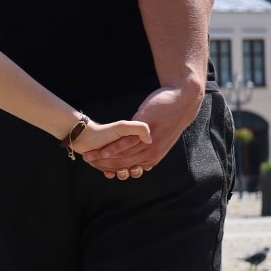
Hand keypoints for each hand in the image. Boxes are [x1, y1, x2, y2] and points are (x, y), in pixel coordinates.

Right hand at [80, 83, 198, 178]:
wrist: (182, 101)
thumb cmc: (169, 117)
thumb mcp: (162, 137)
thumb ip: (148, 146)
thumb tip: (140, 153)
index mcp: (155, 156)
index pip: (130, 167)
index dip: (114, 168)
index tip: (100, 169)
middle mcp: (153, 152)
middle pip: (124, 164)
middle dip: (104, 165)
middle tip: (88, 162)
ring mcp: (151, 142)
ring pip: (123, 156)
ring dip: (104, 159)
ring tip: (89, 157)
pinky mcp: (147, 131)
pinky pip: (126, 143)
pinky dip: (113, 149)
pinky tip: (102, 151)